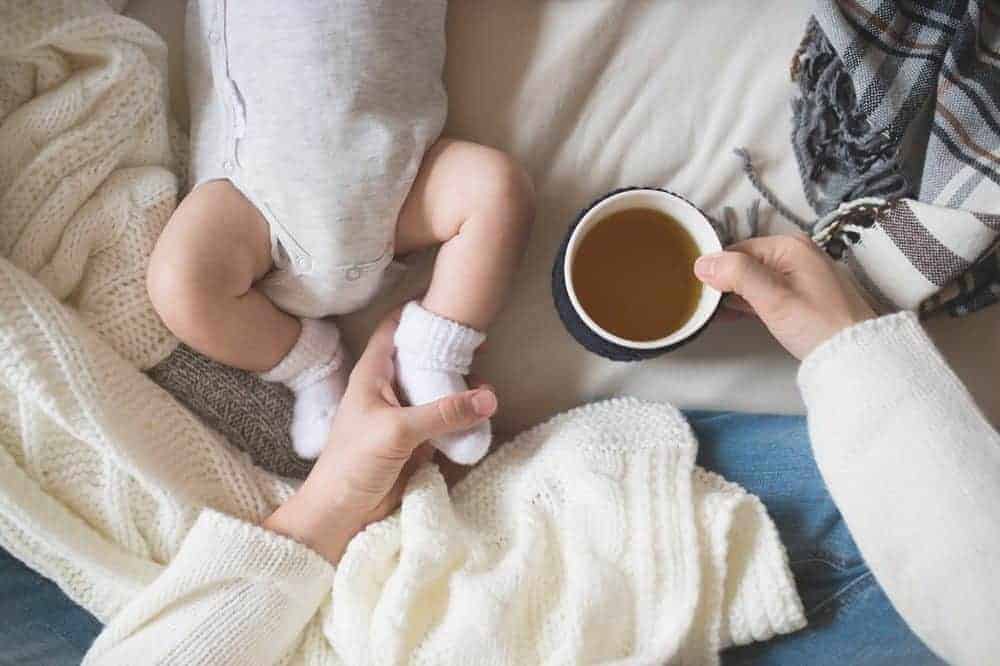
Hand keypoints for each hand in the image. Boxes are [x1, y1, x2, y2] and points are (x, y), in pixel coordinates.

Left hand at [263, 310, 496, 562]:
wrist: (340, 514)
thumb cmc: (353, 463)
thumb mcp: (399, 430)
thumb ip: (444, 412)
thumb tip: (489, 397)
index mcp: (372, 375)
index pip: (392, 329)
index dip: (416, 312)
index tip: (448, 302)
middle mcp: (387, 389)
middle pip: (419, 358)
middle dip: (447, 350)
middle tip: (480, 343)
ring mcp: (402, 415)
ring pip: (434, 389)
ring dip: (458, 385)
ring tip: (488, 380)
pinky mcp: (414, 441)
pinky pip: (442, 420)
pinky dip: (460, 415)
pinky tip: (481, 413)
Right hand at [693, 234, 875, 358]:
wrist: (857, 354)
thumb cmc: (818, 325)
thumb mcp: (773, 298)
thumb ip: (737, 274)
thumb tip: (703, 262)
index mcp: (790, 246)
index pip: (737, 249)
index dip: (715, 269)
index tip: (699, 291)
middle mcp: (796, 254)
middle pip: (745, 262)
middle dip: (723, 282)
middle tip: (705, 306)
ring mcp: (800, 274)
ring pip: (754, 278)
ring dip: (733, 294)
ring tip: (713, 313)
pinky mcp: (802, 295)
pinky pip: (766, 291)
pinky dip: (748, 301)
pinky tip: (732, 315)